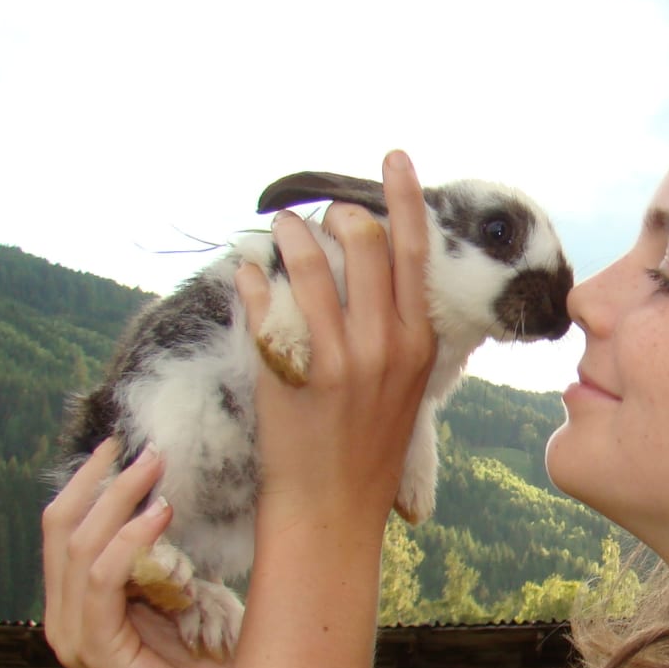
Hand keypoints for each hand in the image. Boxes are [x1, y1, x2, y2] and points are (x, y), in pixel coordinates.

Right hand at [41, 440, 230, 667]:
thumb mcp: (192, 606)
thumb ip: (174, 566)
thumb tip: (185, 506)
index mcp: (81, 606)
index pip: (64, 528)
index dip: (89, 482)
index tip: (126, 445)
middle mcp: (67, 619)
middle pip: (58, 527)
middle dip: (98, 478)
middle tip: (141, 444)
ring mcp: (76, 636)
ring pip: (77, 545)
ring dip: (119, 498)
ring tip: (158, 466)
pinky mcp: (97, 651)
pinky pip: (102, 580)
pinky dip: (129, 540)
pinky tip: (163, 514)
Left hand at [235, 150, 436, 538]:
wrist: (331, 510)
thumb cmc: (368, 449)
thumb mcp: (406, 388)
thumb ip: (398, 333)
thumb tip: (379, 275)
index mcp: (418, 344)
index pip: (414, 252)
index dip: (403, 198)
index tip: (394, 157)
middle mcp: (384, 346)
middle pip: (365, 244)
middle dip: (339, 214)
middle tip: (320, 210)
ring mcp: (337, 360)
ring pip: (313, 264)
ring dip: (291, 234)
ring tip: (279, 225)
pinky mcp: (291, 376)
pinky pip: (267, 304)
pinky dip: (256, 278)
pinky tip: (250, 270)